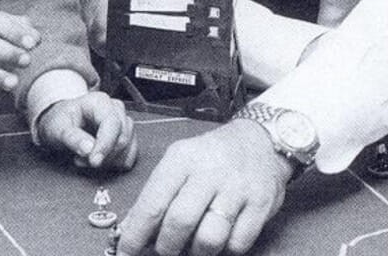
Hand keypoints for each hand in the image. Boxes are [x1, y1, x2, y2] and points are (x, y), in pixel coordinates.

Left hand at [35, 92, 137, 169]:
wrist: (62, 124)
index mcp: (100, 102)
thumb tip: (88, 149)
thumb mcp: (58, 128)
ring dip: (107, 161)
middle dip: (103, 156)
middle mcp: (116, 110)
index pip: (112, 123)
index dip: (105, 145)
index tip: (94, 161)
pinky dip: (113, 165)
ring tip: (84, 159)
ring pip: (127, 149)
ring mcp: (124, 123)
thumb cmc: (60, 122)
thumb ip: (72, 138)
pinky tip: (97, 160)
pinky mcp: (128, 139)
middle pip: (122, 138)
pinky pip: (128, 158)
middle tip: (80, 161)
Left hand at [118, 119, 290, 255]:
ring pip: (210, 238)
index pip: (152, 203)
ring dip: (197, 252)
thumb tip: (131, 230)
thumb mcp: (178, 163)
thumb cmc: (210, 158)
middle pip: (180, 222)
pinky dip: (225, 250)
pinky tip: (221, 239)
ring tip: (194, 246)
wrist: (259, 141)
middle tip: (164, 251)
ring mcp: (237, 189)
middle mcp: (209, 172)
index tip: (126, 253)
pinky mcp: (261, 205)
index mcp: (181, 159)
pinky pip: (238, 243)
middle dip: (166, 247)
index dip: (136, 235)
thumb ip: (156, 196)